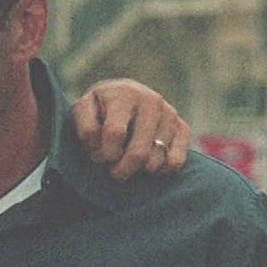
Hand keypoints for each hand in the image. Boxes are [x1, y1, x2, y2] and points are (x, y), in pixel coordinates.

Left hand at [72, 79, 189, 179]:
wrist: (125, 94)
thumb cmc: (100, 107)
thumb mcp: (84, 109)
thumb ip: (86, 128)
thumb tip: (100, 148)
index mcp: (125, 95)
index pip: (115, 133)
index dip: (104, 153)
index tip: (99, 157)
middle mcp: (152, 102)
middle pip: (139, 152)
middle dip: (122, 170)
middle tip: (114, 172)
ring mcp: (170, 114)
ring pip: (156, 160)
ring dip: (139, 170)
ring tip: (128, 162)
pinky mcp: (183, 127)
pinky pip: (176, 161)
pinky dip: (161, 170)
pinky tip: (148, 167)